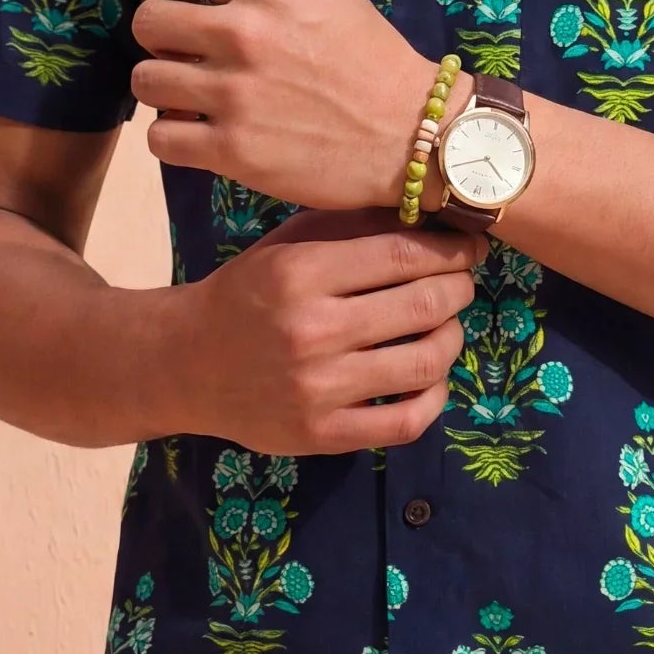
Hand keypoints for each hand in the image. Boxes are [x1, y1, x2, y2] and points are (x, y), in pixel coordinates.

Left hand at [130, 0, 448, 207]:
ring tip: (193, 93)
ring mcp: (234, 94)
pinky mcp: (232, 150)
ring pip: (145, 80)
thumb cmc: (369, 54)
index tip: (179, 2)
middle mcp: (244, 33)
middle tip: (186, 51)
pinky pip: (159, 137)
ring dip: (163, 86)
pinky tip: (199, 131)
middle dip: (160, 35)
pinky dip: (172, 136)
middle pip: (147, 21)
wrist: (409, 133)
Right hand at [168, 204, 484, 454]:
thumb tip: (432, 218)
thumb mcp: (288, 246)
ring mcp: (318, 389)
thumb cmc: (245, 293)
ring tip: (447, 326)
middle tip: (462, 282)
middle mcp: (311, 331)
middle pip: (423, 305)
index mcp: (301, 274)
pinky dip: (434, 398)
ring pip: (424, 362)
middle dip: (459, 288)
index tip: (469, 247)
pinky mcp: (323, 435)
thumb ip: (353, 229)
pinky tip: (431, 378)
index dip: (451, 250)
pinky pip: (406, 421)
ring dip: (452, 339)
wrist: (184, 364)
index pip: (403, 255)